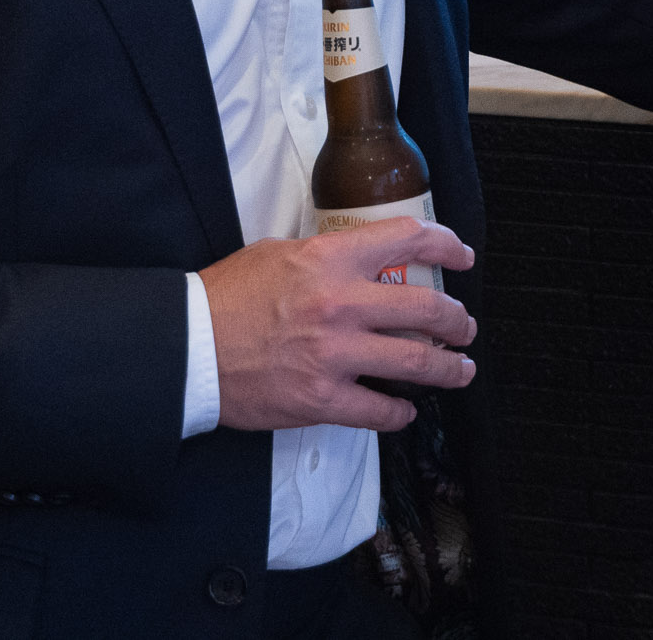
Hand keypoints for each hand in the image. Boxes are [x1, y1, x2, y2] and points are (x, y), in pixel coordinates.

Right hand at [198, 218, 476, 432]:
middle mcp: (340, 303)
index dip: (446, 246)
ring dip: (449, 368)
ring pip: (416, 362)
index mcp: (330, 259)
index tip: (462, 257)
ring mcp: (334, 354)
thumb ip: (328, 257)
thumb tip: (365, 263)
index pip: (407, 239)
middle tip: (464, 326)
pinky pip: (380, 410)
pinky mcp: (322, 399)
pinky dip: (400, 413)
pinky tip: (406, 409)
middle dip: (457, 319)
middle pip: (426, 308)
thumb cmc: (227, 296)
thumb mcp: (279, 253)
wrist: (188, 346)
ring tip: (460, 369)